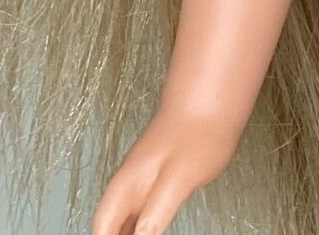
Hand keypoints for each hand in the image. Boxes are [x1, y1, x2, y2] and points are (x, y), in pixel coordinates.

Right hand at [90, 106, 242, 234]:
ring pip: (126, 218)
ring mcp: (145, 178)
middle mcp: (131, 183)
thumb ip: (156, 213)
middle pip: (111, 224)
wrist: (214, 98)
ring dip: (125, 233)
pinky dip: (140, 228)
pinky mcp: (162, 176)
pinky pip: (143, 211)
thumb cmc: (199, 132)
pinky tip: (147, 232)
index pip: (103, 227)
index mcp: (127, 185)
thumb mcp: (178, 178)